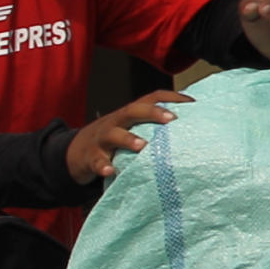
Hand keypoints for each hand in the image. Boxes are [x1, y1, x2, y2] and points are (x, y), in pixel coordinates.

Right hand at [69, 91, 187, 184]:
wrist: (76, 152)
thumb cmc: (114, 139)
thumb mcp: (133, 128)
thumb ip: (155, 127)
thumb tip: (192, 128)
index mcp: (131, 113)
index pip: (153, 98)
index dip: (172, 97)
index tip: (193, 103)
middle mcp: (117, 121)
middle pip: (133, 110)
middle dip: (152, 113)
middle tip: (172, 119)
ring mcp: (102, 138)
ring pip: (113, 134)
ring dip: (128, 139)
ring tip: (142, 146)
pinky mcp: (91, 157)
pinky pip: (97, 161)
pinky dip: (103, 165)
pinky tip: (111, 171)